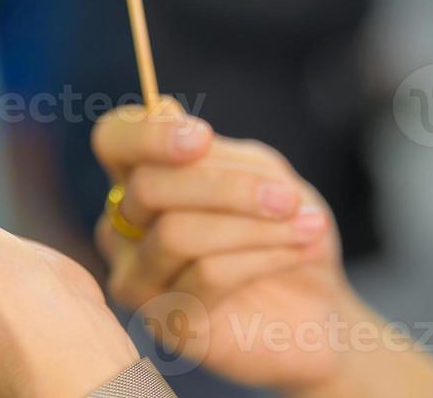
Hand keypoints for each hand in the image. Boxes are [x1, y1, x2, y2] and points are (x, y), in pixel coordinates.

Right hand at [92, 100, 350, 391]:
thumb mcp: (262, 174)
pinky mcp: (165, 321)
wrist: (319, 306)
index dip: (147, 135)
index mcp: (141, 176)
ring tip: (308, 225)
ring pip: (177, 234)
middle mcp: (125, 226)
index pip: (113, 140)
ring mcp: (138, 277)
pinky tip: (299, 250)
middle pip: (147, 187)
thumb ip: (213, 152)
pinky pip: (206, 276)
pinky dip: (263, 256)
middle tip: (287, 195)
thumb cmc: (283, 228)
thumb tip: (162, 110)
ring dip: (254, 225)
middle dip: (225, 187)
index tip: (202, 138)